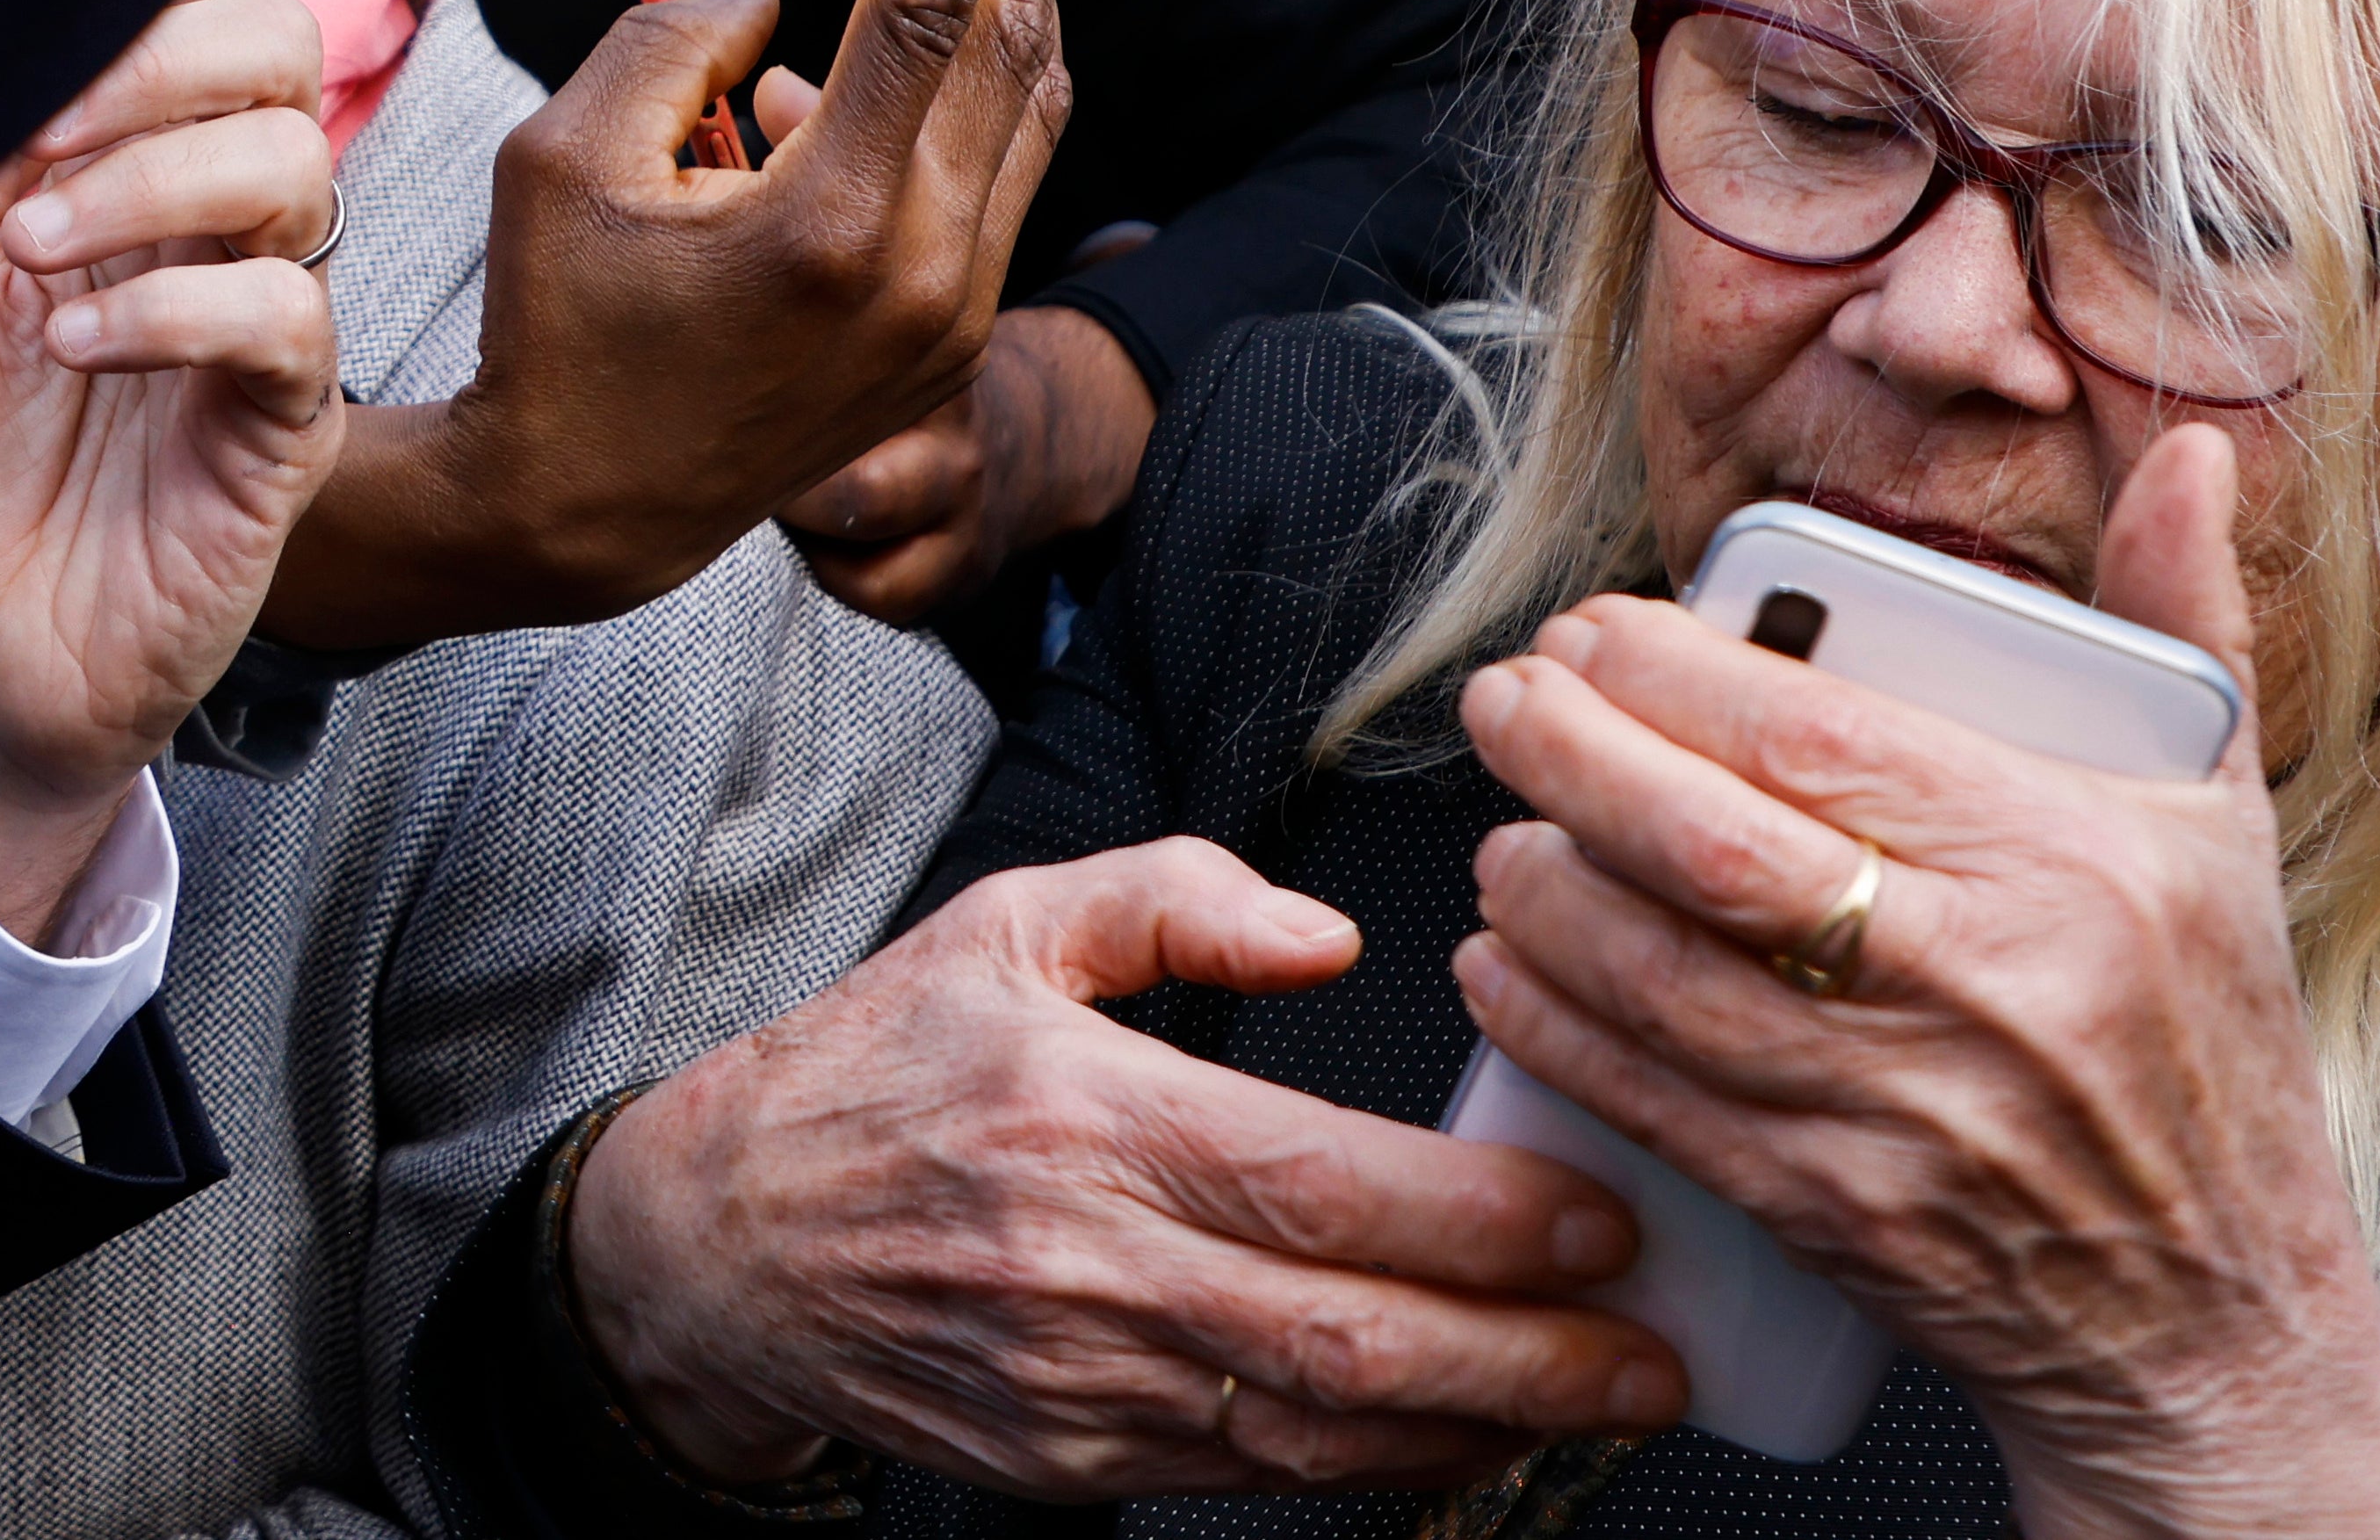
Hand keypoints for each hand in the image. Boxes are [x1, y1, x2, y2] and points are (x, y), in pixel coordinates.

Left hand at [0, 0, 345, 940]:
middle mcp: (216, 218)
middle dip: (164, 59)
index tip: (45, 36)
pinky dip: (173, 306)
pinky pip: (287, 314)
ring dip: (148, 184)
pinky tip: (78, 342)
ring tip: (38, 257)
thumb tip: (20, 6)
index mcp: (137, 158)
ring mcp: (262, 315)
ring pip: (293, 162)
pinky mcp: (288, 423)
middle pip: (283, 45)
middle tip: (48, 140)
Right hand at [255, 0, 1079, 652]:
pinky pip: (1001, 178)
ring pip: (1026, 111)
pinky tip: (885, 68)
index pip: (931, 7)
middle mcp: (923, 274)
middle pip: (1009, 45)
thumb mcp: (565, 155)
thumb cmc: (559, 327)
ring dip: (1008, 3)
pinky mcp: (958, 339)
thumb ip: (672, 40)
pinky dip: (968, 96)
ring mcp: (956, 317)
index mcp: (830, 224)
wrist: (591, 511)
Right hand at [565, 839, 1681, 1493]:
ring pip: (1321, 1430)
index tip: (1596, 1213)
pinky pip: (1261, 1479)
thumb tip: (1329, 934)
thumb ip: (1174, 900)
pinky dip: (1381, 1470)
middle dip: (1531, 1357)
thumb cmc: (876, 1068)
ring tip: (1602, 1402)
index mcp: (1084, 1114)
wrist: (726, 1240)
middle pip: (1348, 1334)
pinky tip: (1467, 1437)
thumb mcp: (1004, 923)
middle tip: (1653, 1348)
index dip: (1479, 1218)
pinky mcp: (1077, 1460)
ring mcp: (1084, 1380)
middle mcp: (1090, 1261)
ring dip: (1482, 1429)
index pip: (1320, 1186)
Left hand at [1446, 433, 2379, 1539]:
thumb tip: (2193, 457)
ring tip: (1508, 830)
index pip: (1819, 736)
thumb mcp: (2225, 825)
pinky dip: (1555, 1027)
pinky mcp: (1841, 1218)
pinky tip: (1506, 965)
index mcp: (2077, 863)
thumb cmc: (2211, 1047)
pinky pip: (1655, 1103)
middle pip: (1712, 843)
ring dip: (1545, 891)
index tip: (1590, 630)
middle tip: (1507, 700)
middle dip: (1569, 754)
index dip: (1669, 671)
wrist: (2222, 1326)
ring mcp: (1909, 1113)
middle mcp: (1991, 984)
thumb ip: (2186, 626)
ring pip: (1662, 976)